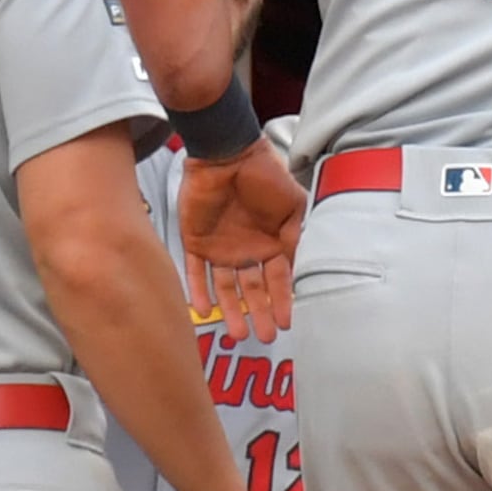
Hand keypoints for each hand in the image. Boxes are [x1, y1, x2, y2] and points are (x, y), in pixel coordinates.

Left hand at [180, 145, 305, 341]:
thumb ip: (294, 237)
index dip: (282, 301)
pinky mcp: (195, 242)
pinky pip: (195, 272)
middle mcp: (245, 251)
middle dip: (259, 314)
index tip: (287, 322)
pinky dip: (198, 292)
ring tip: (237, 334)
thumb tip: (296, 266)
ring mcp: (219, 248)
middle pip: (252, 290)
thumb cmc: (264, 174)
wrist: (227, 153)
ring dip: (231, 310)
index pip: (278, 280)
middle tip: (265, 337)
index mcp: (270, 243)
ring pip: (225, 288)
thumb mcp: (293, 205)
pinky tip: (204, 312)